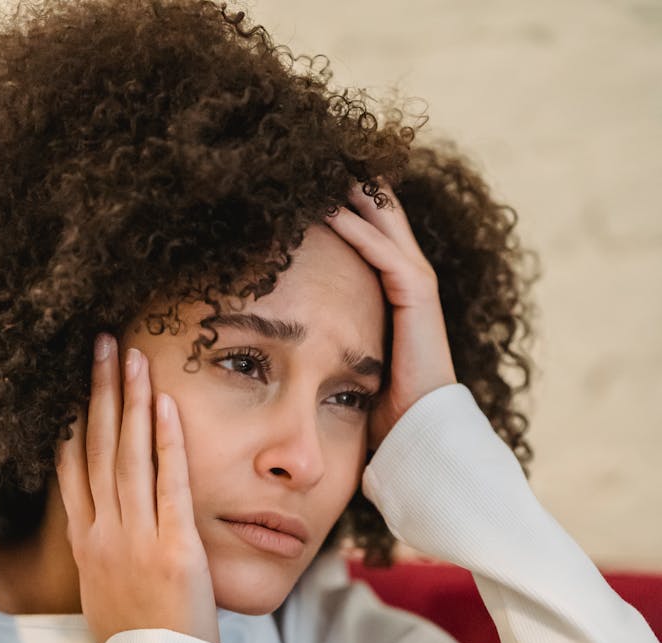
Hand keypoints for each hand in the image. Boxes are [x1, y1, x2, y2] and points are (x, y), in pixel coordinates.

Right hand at [55, 335, 218, 642]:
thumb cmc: (137, 637)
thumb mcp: (104, 590)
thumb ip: (104, 552)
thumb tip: (105, 530)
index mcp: (86, 543)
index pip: (74, 468)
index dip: (76, 419)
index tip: (79, 383)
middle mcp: (103, 534)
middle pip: (98, 448)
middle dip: (99, 391)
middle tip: (102, 344)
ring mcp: (135, 538)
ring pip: (128, 456)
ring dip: (129, 401)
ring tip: (130, 355)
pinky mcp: (173, 547)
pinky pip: (170, 484)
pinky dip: (167, 442)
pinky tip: (165, 404)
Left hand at [324, 179, 456, 452]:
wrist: (417, 432)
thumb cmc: (381, 407)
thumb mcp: (345, 360)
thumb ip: (327, 337)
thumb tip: (280, 338)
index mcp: (392, 290)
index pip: (366, 229)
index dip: (340, 201)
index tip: (303, 180)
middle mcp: (408, 278)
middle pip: (377, 212)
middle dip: (346, 182)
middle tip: (310, 155)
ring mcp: (416, 283)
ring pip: (382, 220)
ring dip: (350, 192)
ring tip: (317, 165)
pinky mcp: (418, 294)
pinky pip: (382, 251)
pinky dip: (357, 228)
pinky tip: (328, 209)